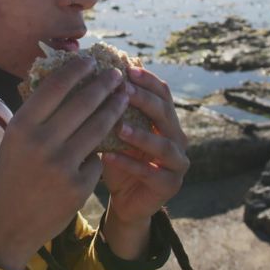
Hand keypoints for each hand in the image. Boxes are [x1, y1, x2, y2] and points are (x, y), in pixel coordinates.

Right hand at [0, 55, 129, 269]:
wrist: (8, 226)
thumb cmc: (12, 176)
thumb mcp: (14, 141)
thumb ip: (36, 116)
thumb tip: (65, 82)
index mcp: (21, 126)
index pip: (55, 86)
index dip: (76, 70)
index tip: (90, 61)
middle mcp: (41, 142)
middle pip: (83, 103)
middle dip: (104, 85)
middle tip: (116, 75)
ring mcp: (62, 165)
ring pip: (99, 128)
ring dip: (114, 109)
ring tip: (123, 98)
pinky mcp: (79, 186)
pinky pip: (98, 159)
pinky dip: (97, 155)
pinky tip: (96, 153)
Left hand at [100, 66, 189, 225]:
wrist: (125, 200)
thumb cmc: (119, 160)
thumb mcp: (115, 133)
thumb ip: (112, 110)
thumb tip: (92, 77)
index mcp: (166, 121)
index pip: (163, 93)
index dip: (148, 80)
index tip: (127, 69)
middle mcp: (177, 138)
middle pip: (165, 114)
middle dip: (144, 100)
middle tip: (123, 90)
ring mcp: (177, 163)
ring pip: (164, 145)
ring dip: (141, 135)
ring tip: (119, 127)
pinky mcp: (170, 185)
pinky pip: (150, 173)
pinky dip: (129, 163)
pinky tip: (109, 157)